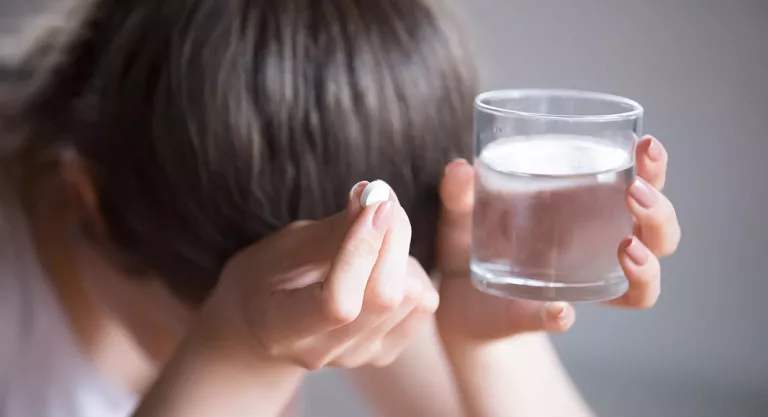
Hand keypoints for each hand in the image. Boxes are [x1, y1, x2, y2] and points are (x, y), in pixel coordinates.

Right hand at [196, 182, 438, 368]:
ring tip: (373, 235)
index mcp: (282, 329)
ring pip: (410, 296)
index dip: (362, 249)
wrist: (264, 324)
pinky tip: (385, 261)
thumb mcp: (285, 247)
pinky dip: (412, 271)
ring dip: (401, 252)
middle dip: (393, 238)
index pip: (338, 302)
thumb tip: (375, 197)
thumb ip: (334, 229)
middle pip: (383, 298)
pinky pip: (422, 303)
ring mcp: (358, 357)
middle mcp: (324, 352)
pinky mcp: (386, 351)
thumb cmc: (267, 277)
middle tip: (382, 198)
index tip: (374, 202)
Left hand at [435, 136, 680, 340]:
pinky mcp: (544, 317)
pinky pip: (565, 319)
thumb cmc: (475, 242)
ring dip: (647, 265)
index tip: (646, 145)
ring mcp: (582, 287)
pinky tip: (561, 310)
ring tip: (628, 246)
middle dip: (660, 211)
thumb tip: (461, 167)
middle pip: (659, 234)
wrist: (455, 296)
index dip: (654, 168)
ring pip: (644, 286)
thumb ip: (461, 192)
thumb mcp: (465, 212)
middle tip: (635, 191)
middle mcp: (601, 250)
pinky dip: (561, 316)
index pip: (641, 186)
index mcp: (590, 212)